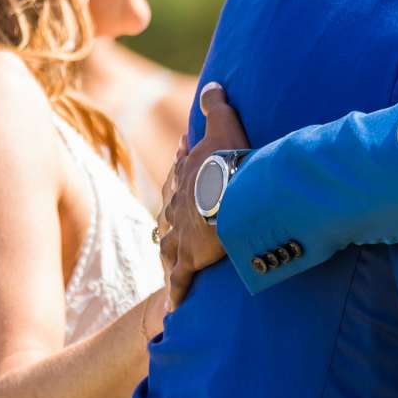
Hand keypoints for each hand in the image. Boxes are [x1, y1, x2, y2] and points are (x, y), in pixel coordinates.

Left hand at [156, 84, 249, 305]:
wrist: (229, 200)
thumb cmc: (229, 163)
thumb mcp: (223, 125)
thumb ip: (216, 105)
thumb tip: (211, 84)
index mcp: (186, 176)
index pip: (181, 172)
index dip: (183, 170)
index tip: (183, 169)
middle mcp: (176, 206)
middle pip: (170, 211)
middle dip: (172, 216)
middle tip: (174, 224)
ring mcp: (179, 235)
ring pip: (169, 247)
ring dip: (170, 257)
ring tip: (172, 267)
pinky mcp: (188, 260)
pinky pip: (180, 282)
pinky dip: (176, 296)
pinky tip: (172, 312)